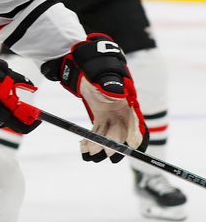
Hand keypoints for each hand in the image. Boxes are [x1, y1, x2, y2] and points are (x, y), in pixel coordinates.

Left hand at [41, 33, 147, 162]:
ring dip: (100, 146)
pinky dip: (91, 140)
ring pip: (109, 136)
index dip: (136, 134)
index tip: (131, 145)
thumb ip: (111, 85)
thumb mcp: (104, 76)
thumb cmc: (98, 70)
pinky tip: (83, 148)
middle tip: (105, 152)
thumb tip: (117, 93)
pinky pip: (98, 132)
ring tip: (89, 154)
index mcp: (129, 103)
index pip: (137, 122)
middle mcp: (123, 112)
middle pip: (123, 133)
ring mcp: (112, 116)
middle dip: (115, 145)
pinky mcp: (101, 117)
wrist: (86, 67)